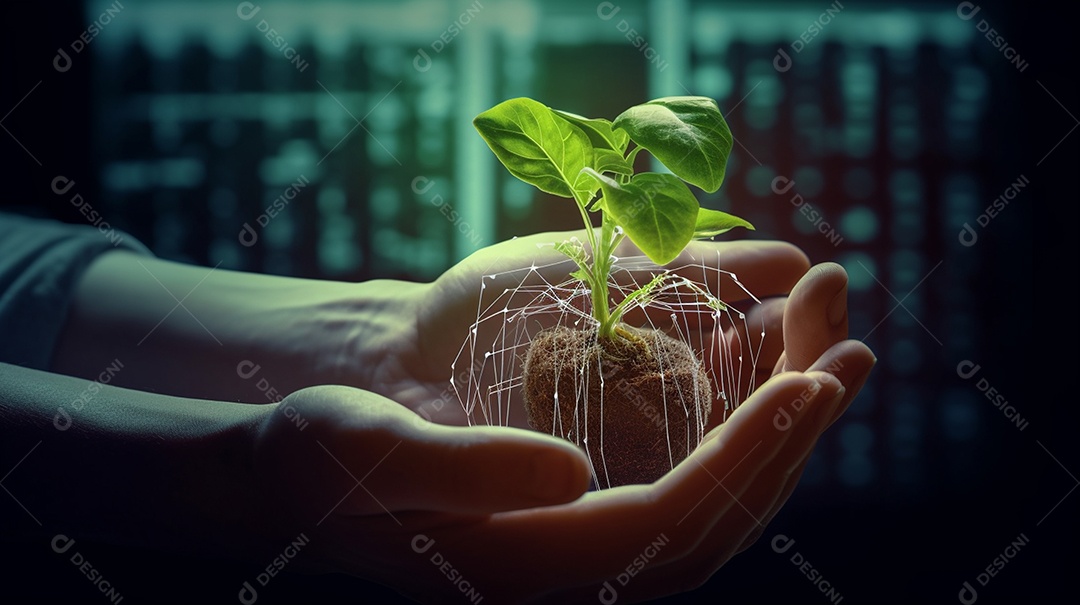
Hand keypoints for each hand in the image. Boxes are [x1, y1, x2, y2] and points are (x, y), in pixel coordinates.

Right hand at [273, 231, 873, 601]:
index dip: (746, 456)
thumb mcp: (373, 454)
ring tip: (831, 342)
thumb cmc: (319, 459)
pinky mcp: (578, 503)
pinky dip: (729, 418)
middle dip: (790, 436)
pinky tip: (759, 363)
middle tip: (851, 348)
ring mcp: (578, 538)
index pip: (668, 523)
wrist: (295, 472)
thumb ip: (468, 471)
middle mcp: (569, 565)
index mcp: (527, 565)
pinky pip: (680, 470)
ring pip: (708, 495)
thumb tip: (579, 470)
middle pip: (712, 515)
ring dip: (774, 424)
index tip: (812, 382)